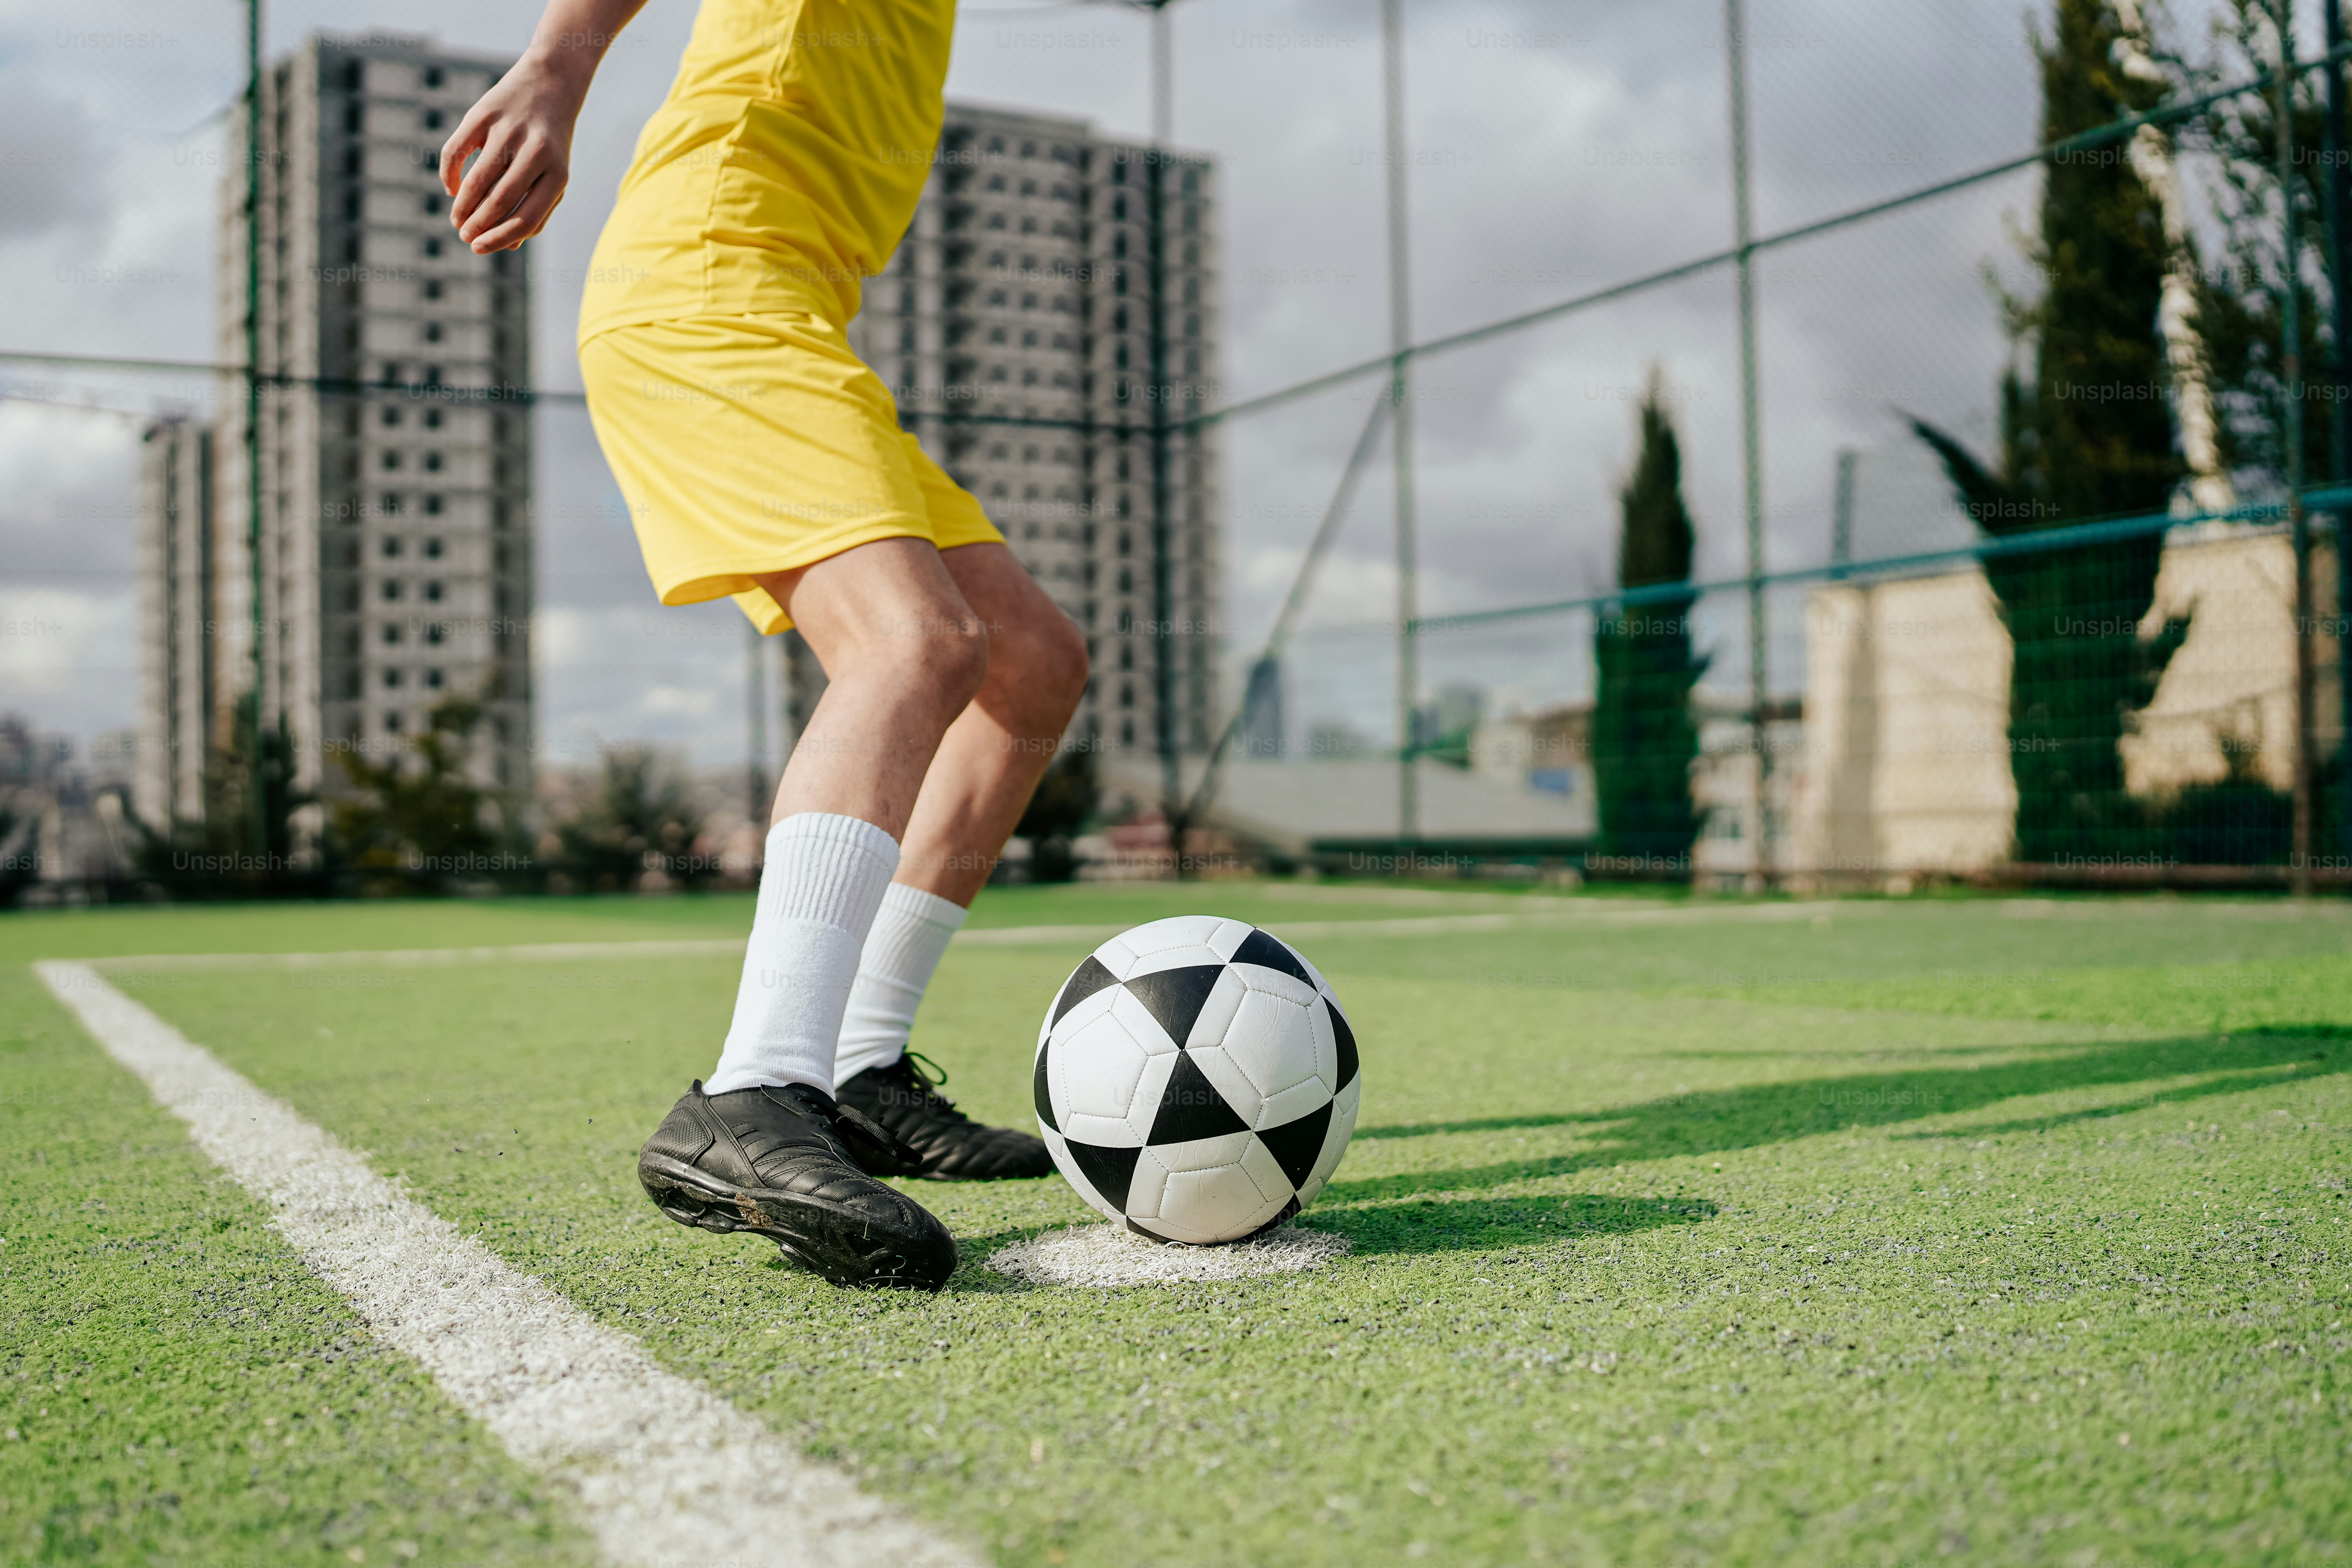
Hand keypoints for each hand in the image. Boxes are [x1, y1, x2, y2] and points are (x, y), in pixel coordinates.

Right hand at [438, 47, 591, 253]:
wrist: (551, 82)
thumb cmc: (551, 141)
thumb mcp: (555, 174)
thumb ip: (538, 208)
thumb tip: (509, 245)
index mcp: (558, 173)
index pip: (526, 219)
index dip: (499, 239)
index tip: (478, 247)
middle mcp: (535, 152)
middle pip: (499, 201)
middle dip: (477, 226)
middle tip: (463, 237)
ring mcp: (508, 131)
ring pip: (477, 179)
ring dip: (462, 206)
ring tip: (456, 220)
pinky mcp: (483, 113)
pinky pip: (456, 150)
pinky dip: (449, 174)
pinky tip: (451, 189)